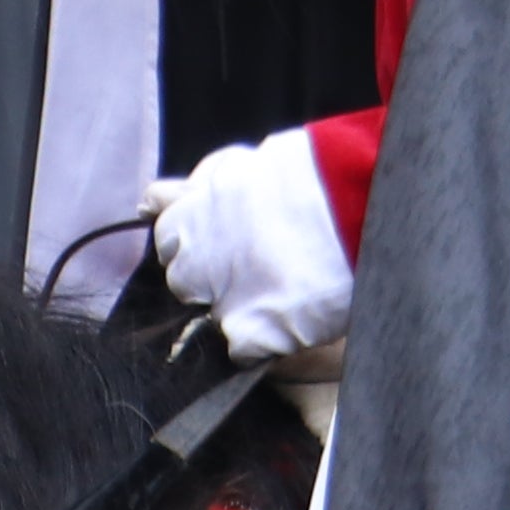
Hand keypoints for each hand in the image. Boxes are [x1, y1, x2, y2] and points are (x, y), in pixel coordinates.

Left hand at [144, 132, 357, 358]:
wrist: (358, 199)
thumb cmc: (318, 172)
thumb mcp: (252, 160)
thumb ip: (205, 181)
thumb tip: (151, 202)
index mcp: (199, 203)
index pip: (166, 231)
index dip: (192, 239)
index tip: (215, 242)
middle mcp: (200, 249)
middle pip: (180, 278)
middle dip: (206, 278)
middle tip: (253, 270)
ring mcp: (224, 292)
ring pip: (209, 316)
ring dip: (234, 311)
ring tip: (278, 294)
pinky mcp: (253, 329)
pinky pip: (240, 350)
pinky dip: (260, 345)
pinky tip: (289, 325)